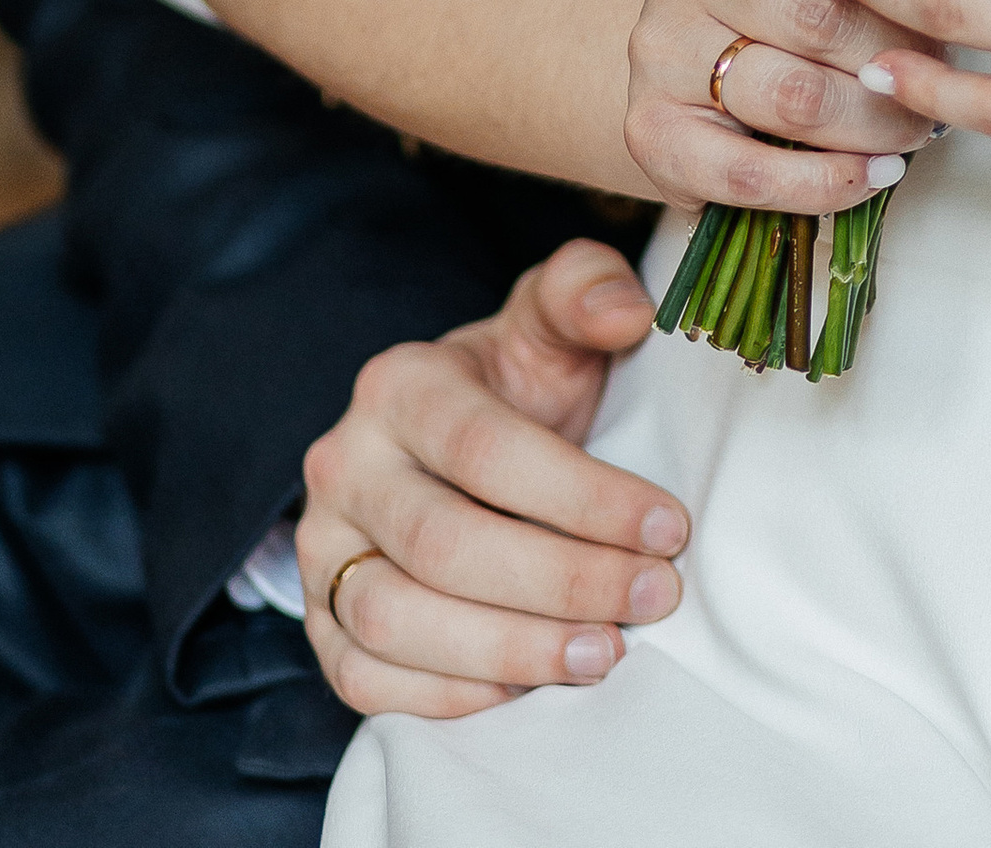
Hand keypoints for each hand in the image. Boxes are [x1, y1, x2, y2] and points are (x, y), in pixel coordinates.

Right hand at [295, 239, 685, 720]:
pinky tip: (528, 690)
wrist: (455, 451)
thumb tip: (626, 311)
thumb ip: (587, 292)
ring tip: (604, 654)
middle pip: (444, 544)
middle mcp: (344, 463)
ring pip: (395, 619)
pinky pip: (364, 681)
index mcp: (400, 384)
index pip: (486, 448)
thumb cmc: (517, 390)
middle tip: (654, 598)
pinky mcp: (320, 622)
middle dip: (562, 582)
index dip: (584, 497)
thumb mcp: (552, 327)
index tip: (670, 528)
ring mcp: (321, 548)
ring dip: (510, 651)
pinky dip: (446, 698)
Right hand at [623, 0, 934, 213]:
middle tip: (939, 78)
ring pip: (795, 98)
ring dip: (875, 124)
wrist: (688, 38)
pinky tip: (874, 174)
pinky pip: (750, 172)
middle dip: (898, 57)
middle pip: (817, 16)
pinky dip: (826, 183)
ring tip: (915, 127)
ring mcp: (657, 44)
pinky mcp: (650, 128)